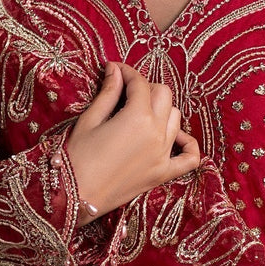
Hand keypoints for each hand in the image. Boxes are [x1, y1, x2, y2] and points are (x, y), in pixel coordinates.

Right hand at [66, 61, 200, 218]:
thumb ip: (108, 93)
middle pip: (163, 95)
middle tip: (127, 91)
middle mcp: (156, 133)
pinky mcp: (163, 173)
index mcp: (137, 117)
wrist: (74, 196)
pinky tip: (176, 138)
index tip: (115, 69)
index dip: (127, 72)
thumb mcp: (90, 120)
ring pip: (176, 118)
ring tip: (142, 113)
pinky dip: (188, 145)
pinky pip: (190, 158)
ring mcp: (163, 154)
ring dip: (162, 110)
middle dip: (146, 88)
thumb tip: (115, 70)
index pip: (140, 83)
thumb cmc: (76, 156)